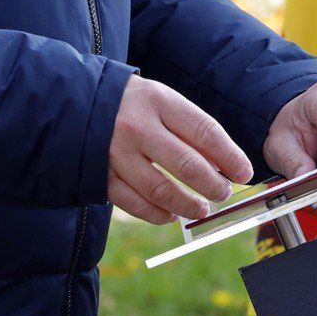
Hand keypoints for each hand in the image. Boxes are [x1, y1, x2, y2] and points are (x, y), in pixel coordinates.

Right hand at [108, 75, 253, 224]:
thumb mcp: (160, 100)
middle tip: (224, 193)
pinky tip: (172, 214)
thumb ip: (188, 128)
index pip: (205, 132)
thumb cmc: (131, 104)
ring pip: (162, 191)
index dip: (230, 156)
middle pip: (187, 165)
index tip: (244, 173)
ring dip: (189, 205)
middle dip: (214, 185)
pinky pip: (136, 205)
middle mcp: (137, 127)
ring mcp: (116, 154)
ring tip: (202, 209)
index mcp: (158, 101)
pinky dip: (158, 215)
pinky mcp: (101, 177)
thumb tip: (224, 164)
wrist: (72, 104)